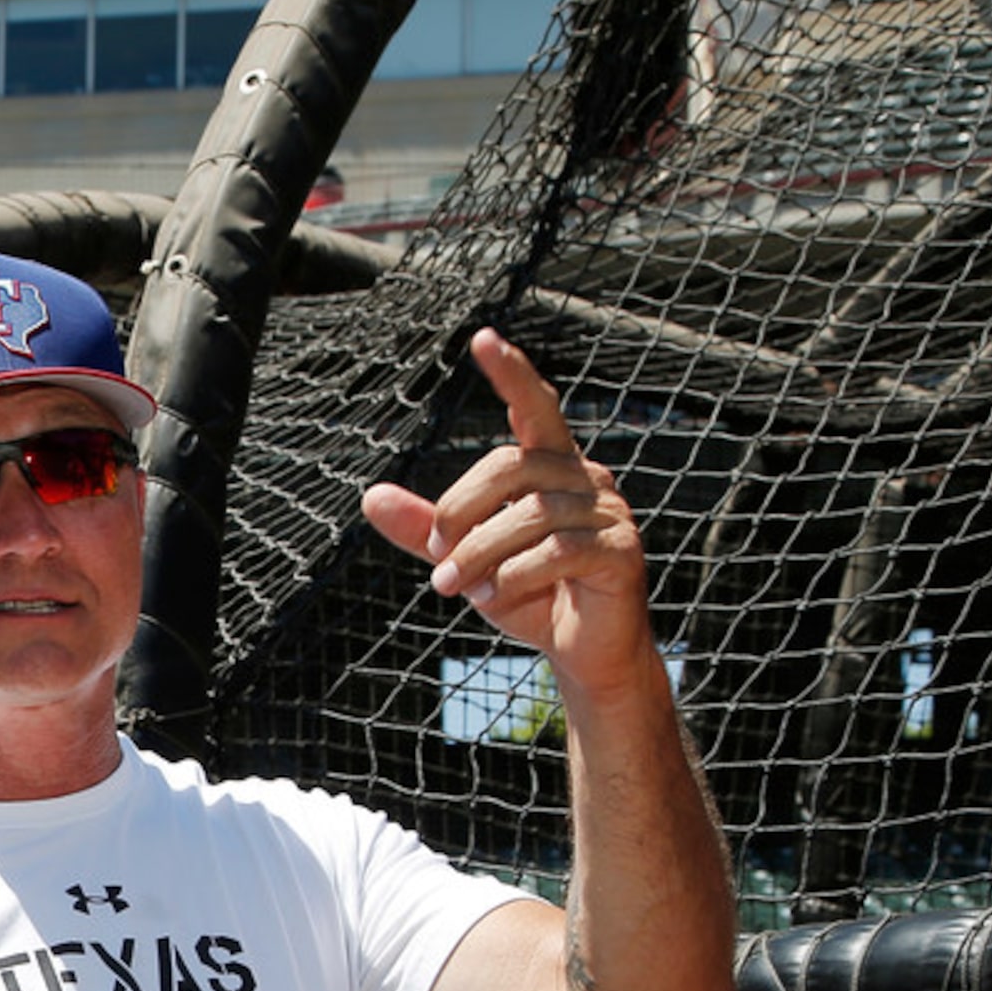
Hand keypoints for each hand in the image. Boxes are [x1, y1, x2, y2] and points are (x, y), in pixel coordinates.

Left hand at [360, 328, 654, 698]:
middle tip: (436, 558)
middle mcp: (586, 478)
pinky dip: (512, 578)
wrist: (581, 651)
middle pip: (509, 466)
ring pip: (528, 514)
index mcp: (552, 468)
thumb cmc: (529, 594)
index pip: (534, 408)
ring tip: (457, 588)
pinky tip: (493, 598)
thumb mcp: (467, 559)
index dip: (512, 374)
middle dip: (459, 512)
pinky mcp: (621, 551)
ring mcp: (610, 512)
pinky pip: (557, 551)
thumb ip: (425, 528)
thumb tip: (370, 496)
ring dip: (478, 555)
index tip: (483, 339)